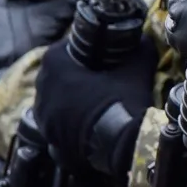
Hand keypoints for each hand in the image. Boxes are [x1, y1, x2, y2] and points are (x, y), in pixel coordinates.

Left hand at [35, 41, 154, 178]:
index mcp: (55, 69)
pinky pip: (57, 130)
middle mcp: (42, 94)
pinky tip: (87, 128)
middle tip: (95, 77)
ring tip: (92, 104)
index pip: (61, 49)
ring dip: (68, 102)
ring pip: (53, 105)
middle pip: (54, 77)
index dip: (78, 49)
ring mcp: (45, 122)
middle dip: (71, 76)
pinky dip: (69, 128)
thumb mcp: (136, 70)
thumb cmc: (124, 102)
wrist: (124, 147)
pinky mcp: (53, 144)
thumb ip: (139, 50)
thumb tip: (145, 40)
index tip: (94, 52)